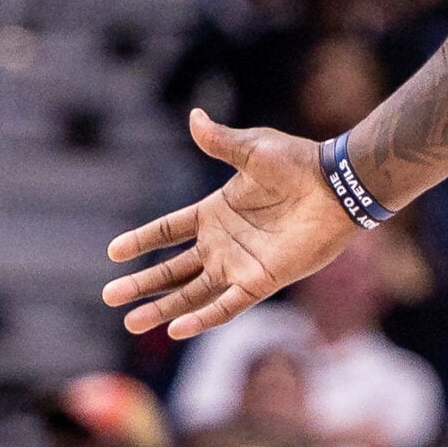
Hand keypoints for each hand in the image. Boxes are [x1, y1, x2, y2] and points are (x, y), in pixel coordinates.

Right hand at [104, 109, 359, 337]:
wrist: (338, 187)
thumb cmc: (300, 164)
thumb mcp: (253, 149)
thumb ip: (221, 141)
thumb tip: (194, 116)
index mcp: (216, 211)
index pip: (169, 230)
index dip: (142, 240)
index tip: (113, 252)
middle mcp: (224, 242)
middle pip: (173, 269)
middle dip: (142, 284)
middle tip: (109, 296)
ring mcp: (241, 264)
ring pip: (193, 292)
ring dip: (162, 308)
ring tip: (131, 323)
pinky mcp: (262, 280)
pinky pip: (228, 305)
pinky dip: (204, 318)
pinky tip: (178, 329)